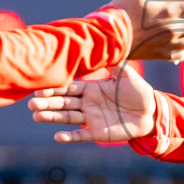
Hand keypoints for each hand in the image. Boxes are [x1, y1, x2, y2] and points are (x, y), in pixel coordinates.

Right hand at [30, 64, 156, 142]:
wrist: (151, 112)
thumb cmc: (139, 91)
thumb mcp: (126, 74)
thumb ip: (113, 63)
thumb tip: (102, 46)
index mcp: (91, 89)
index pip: (68, 89)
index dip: (54, 90)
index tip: (40, 91)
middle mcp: (87, 104)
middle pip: (63, 103)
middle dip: (47, 104)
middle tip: (32, 104)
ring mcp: (91, 119)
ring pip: (67, 118)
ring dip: (52, 118)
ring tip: (37, 116)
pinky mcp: (97, 134)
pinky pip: (81, 135)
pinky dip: (69, 136)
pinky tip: (57, 136)